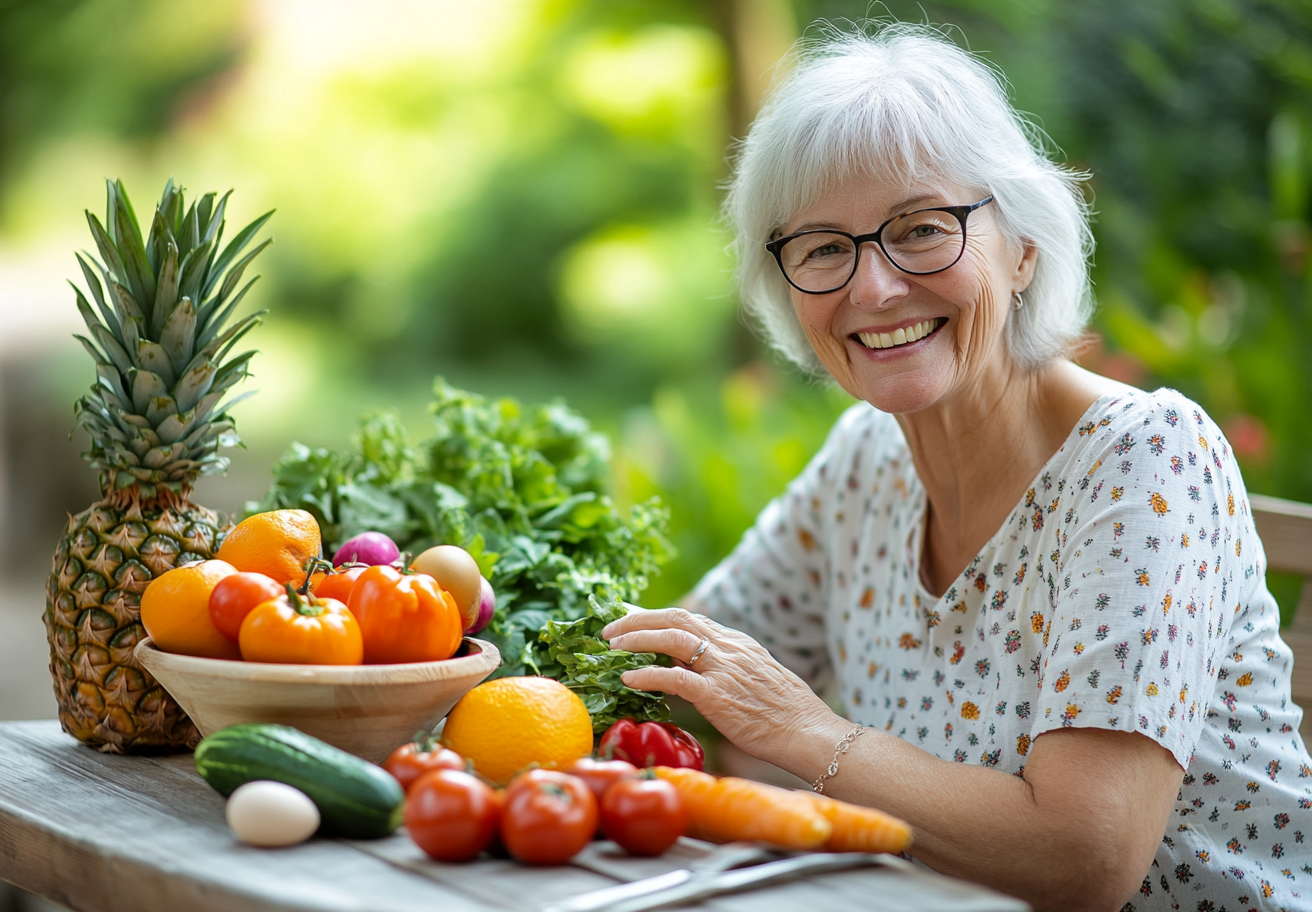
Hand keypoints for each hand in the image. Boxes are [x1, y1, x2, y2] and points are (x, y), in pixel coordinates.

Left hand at [602, 608, 836, 762]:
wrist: (809, 733)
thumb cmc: (788, 714)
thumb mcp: (758, 678)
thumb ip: (728, 668)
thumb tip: (695, 671)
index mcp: (737, 643)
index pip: (689, 619)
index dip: (656, 617)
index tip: (632, 620)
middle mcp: (729, 648)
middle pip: (675, 618)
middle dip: (638, 620)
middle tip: (610, 629)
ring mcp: (723, 669)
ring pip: (671, 638)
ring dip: (636, 639)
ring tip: (612, 647)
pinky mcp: (717, 695)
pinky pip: (673, 678)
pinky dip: (647, 675)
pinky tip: (629, 680)